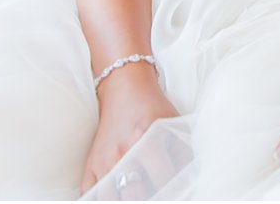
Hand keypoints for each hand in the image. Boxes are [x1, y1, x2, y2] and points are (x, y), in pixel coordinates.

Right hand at [80, 70, 179, 194]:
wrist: (124, 87)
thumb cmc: (153, 107)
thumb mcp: (174, 123)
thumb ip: (184, 150)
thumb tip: (191, 177)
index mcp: (147, 141)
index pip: (163, 179)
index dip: (173, 189)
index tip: (177, 191)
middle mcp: (123, 153)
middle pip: (135, 195)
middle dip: (149, 199)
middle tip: (157, 196)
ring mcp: (103, 160)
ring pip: (109, 197)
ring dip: (124, 200)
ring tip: (136, 197)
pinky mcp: (91, 164)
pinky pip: (88, 193)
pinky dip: (99, 199)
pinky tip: (113, 197)